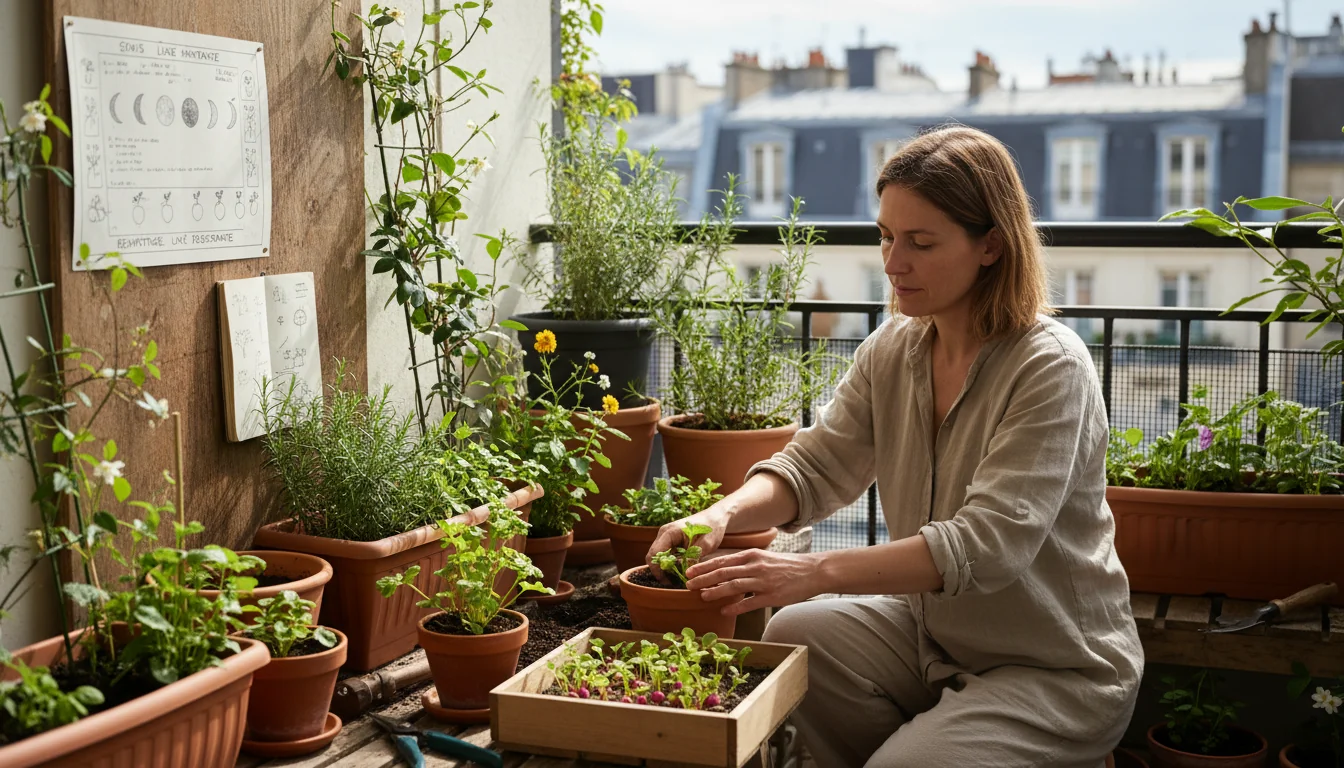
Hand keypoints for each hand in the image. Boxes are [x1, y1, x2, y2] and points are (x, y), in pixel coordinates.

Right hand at [647, 506, 728, 580]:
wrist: (715, 518)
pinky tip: (680, 571)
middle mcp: (664, 534)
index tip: (668, 581)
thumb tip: (684, 571)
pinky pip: (665, 556)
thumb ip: (694, 557)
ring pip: (658, 557)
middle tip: (673, 583)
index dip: (658, 569)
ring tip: (678, 578)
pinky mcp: (671, 542)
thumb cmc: (711, 527)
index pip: (655, 553)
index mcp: (669, 532)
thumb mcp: (706, 544)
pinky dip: (670, 565)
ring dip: (666, 569)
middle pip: (653, 556)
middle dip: (660, 571)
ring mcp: (666, 538)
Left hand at [684, 549, 822, 616]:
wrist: (812, 571)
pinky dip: (736, 607)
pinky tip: (724, 611)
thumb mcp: (764, 558)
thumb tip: (723, 572)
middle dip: (704, 578)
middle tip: (687, 585)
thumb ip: (745, 564)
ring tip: (702, 597)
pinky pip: (750, 603)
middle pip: (724, 572)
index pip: (722, 560)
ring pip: (734, 586)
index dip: (704, 566)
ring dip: (716, 591)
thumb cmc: (786, 566)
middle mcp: (755, 566)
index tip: (689, 572)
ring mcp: (763, 581)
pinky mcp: (772, 596)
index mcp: (752, 555)